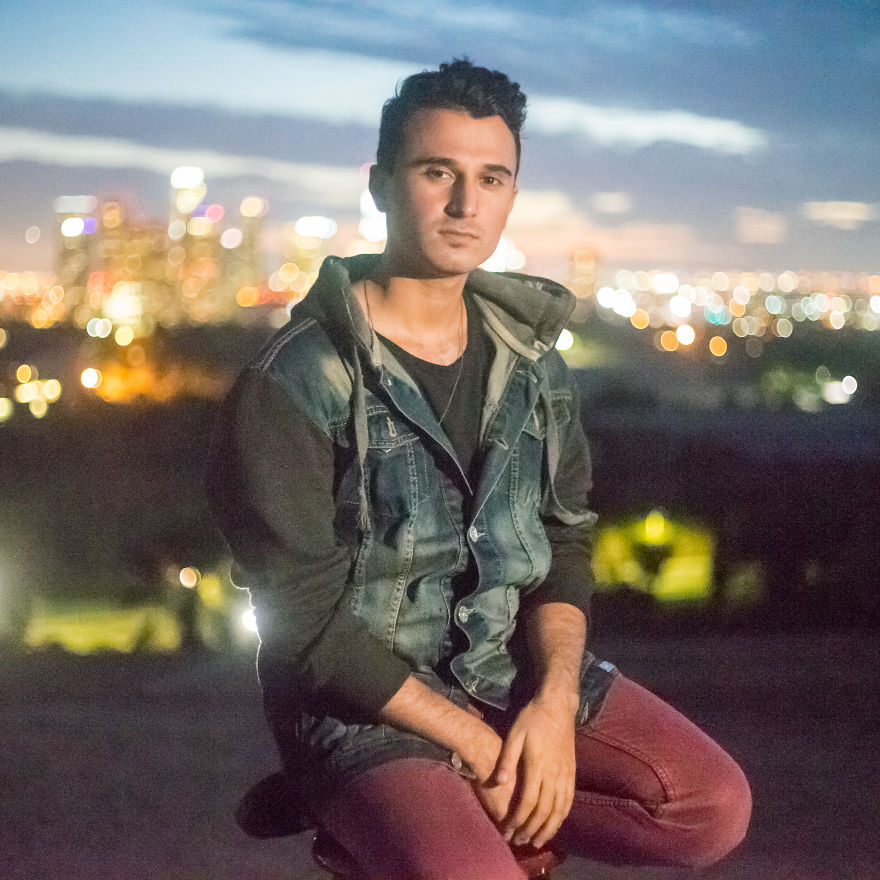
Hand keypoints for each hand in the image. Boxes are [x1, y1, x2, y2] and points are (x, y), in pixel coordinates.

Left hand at [495, 695, 576, 848]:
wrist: (558, 706)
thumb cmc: (532, 718)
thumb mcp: (515, 734)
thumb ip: (507, 759)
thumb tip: (499, 782)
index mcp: (538, 766)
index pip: (528, 802)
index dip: (519, 819)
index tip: (509, 830)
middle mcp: (554, 774)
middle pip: (544, 810)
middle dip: (532, 829)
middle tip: (520, 841)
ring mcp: (566, 774)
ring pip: (559, 809)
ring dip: (549, 828)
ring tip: (538, 840)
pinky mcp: (572, 772)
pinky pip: (569, 800)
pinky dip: (562, 815)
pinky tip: (556, 823)